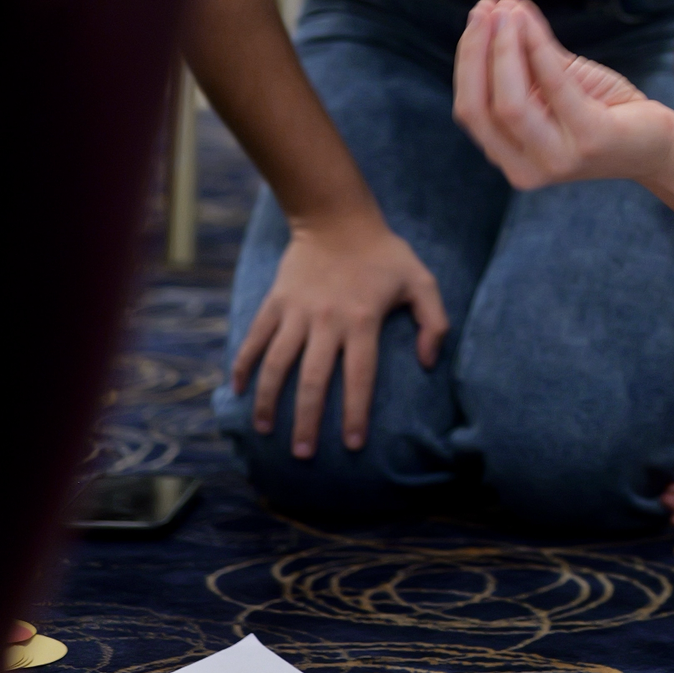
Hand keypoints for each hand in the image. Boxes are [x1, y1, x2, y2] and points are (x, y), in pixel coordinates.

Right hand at [231, 208, 449, 457]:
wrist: (337, 218)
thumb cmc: (385, 254)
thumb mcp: (422, 281)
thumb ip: (435, 323)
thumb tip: (428, 363)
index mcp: (363, 319)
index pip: (359, 376)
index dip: (354, 412)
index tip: (351, 445)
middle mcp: (327, 320)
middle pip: (313, 380)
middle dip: (306, 420)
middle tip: (303, 454)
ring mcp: (297, 311)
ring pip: (278, 364)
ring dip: (269, 400)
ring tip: (266, 431)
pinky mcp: (276, 301)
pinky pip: (256, 338)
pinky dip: (244, 364)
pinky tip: (238, 391)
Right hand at [453, 0, 673, 188]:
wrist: (657, 143)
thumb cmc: (602, 110)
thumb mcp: (556, 85)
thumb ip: (526, 59)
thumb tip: (500, 8)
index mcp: (509, 156)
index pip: (470, 109)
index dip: (467, 60)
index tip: (477, 16)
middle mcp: (526, 168)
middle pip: (479, 109)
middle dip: (477, 52)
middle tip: (486, 8)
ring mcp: (557, 160)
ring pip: (510, 103)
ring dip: (504, 48)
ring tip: (508, 10)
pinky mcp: (591, 140)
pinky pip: (555, 87)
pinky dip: (538, 49)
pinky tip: (530, 21)